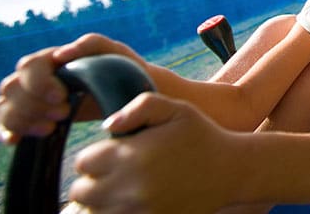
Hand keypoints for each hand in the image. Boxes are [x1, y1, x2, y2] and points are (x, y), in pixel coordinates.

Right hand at [0, 34, 145, 143]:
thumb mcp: (114, 52)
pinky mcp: (29, 121)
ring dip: (21, 120)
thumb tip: (60, 54)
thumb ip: (90, 44)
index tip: (62, 96)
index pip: (28, 66)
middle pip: (10, 88)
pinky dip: (6, 133)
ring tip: (50, 128)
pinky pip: (3, 127)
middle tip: (63, 113)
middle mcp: (33, 78)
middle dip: (33, 104)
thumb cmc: (122, 69)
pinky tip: (19, 139)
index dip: (39, 83)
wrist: (131, 95)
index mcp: (50, 59)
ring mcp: (28, 100)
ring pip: (2, 108)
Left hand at [68, 93, 240, 212]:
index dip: (94, 156)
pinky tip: (132, 201)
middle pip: (81, 192)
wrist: (229, 171)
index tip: (112, 153)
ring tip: (122, 188)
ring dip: (101, 201)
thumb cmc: (201, 135)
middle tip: (114, 172)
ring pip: (92, 212)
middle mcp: (129, 188)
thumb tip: (109, 125)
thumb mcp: (176, 109)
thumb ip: (140, 107)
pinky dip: (116, 212)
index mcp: (132, 156)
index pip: (82, 163)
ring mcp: (137, 212)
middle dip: (93, 180)